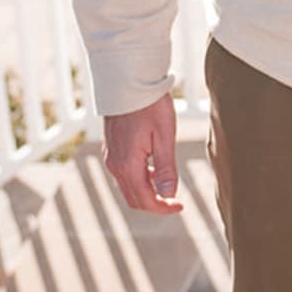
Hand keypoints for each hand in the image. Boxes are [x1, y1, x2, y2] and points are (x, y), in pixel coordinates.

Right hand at [102, 93, 182, 214]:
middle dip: (155, 205)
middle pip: (134, 199)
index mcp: (128, 164)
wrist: (128, 82)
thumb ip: (166, 169)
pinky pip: (124, 175)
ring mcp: (110, 158)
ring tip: (168, 184)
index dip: (164, 208)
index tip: (180, 206)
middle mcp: (115, 165)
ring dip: (147, 193)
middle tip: (175, 202)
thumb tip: (169, 195)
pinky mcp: (111, 151)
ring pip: (128, 188)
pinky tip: (154, 169)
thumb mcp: (164, 136)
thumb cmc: (150, 105)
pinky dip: (139, 180)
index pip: (146, 200)